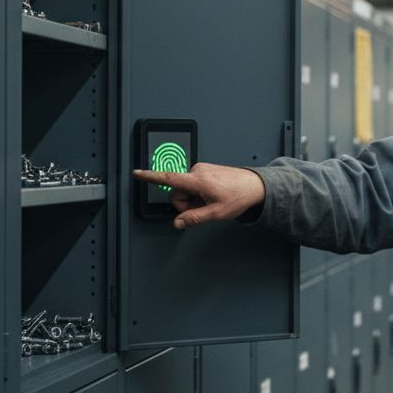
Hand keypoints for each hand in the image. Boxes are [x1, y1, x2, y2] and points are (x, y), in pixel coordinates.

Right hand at [132, 163, 264, 229]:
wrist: (255, 185)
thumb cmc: (239, 196)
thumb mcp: (216, 213)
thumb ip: (194, 218)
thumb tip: (178, 222)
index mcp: (197, 180)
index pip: (168, 179)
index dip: (150, 177)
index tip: (137, 173)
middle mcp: (197, 171)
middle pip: (177, 192)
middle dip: (185, 203)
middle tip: (203, 208)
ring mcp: (201, 170)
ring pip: (185, 189)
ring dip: (194, 199)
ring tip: (211, 201)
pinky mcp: (205, 170)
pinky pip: (193, 185)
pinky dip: (199, 193)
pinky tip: (212, 196)